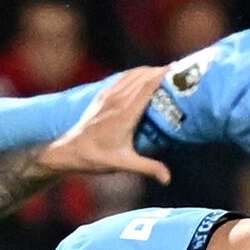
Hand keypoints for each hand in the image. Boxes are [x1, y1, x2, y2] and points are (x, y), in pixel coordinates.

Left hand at [33, 65, 169, 188]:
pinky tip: (145, 74)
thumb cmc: (96, 157)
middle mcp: (116, 101)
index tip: (179, 71)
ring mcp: (107, 96)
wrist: (69, 151)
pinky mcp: (102, 96)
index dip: (163, 76)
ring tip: (167, 70)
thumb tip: (168, 179)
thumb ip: (148, 168)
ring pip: (132, 75)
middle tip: (181, 71)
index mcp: (124, 114)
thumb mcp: (124, 164)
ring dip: (149, 71)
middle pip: (142, 77)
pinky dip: (136, 73)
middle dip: (161, 71)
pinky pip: (122, 78)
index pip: (146, 87)